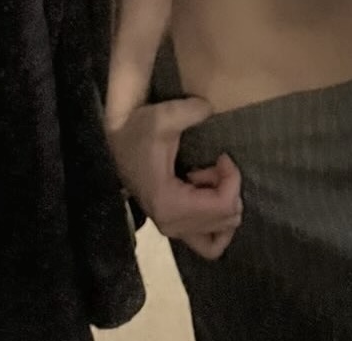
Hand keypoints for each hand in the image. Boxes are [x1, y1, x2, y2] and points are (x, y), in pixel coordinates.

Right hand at [108, 98, 242, 260]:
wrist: (118, 140)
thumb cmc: (139, 129)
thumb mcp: (164, 116)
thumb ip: (190, 111)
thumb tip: (210, 109)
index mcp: (169, 204)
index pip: (222, 206)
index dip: (232, 178)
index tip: (222, 156)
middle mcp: (171, 225)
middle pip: (226, 221)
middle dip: (229, 189)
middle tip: (214, 167)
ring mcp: (172, 229)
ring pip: (220, 235)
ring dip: (223, 203)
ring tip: (209, 179)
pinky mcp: (174, 226)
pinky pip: (209, 242)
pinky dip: (217, 221)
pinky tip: (207, 193)